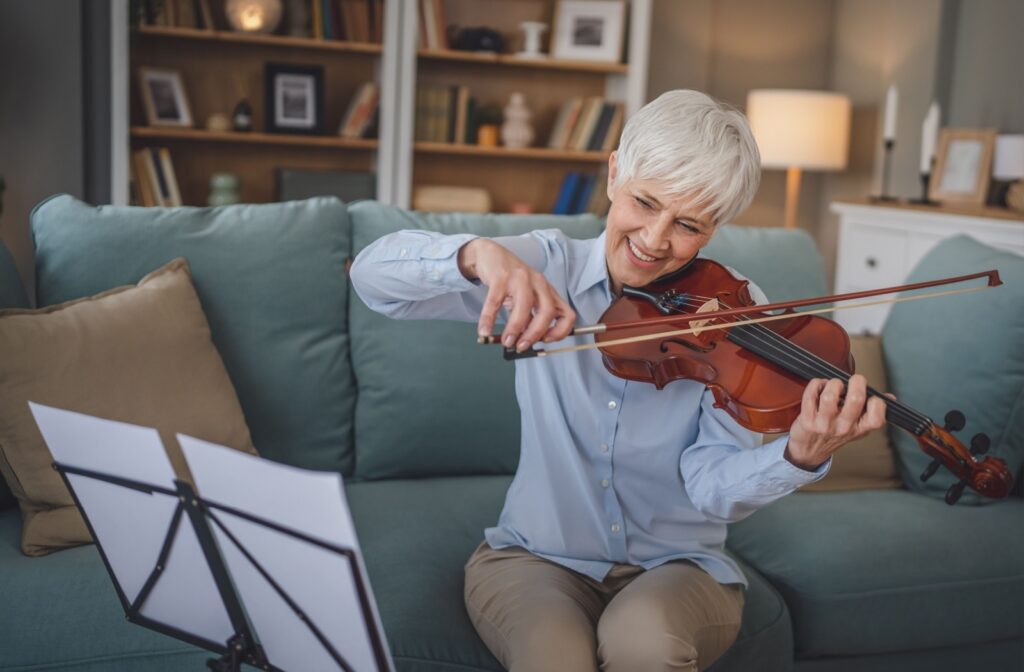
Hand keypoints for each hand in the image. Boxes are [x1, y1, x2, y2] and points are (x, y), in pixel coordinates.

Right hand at [458, 239, 575, 350]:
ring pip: (524, 306)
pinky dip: (489, 320)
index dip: (560, 331)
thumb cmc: (511, 280)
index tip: (546, 341)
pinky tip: (484, 330)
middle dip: (535, 334)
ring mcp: (520, 278)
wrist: (491, 255)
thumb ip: (528, 318)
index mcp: (548, 291)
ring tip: (506, 341)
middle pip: (547, 312)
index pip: (567, 314)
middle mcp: (538, 284)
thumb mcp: (526, 297)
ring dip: (515, 329)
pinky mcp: (500, 277)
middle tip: (522, 346)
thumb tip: (523, 342)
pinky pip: (494, 302)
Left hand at [784, 375, 887, 470]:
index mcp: (860, 429)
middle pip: (856, 399)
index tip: (870, 397)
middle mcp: (843, 428)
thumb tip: (890, 397)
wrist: (809, 451)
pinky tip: (819, 387)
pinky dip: (816, 384)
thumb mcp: (858, 427)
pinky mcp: (807, 420)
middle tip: (853, 381)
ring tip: (834, 385)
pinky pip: (811, 394)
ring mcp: (824, 424)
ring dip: (833, 383)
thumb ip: (872, 413)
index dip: (877, 402)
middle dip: (857, 381)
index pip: (877, 417)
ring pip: (830, 396)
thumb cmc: (835, 434)